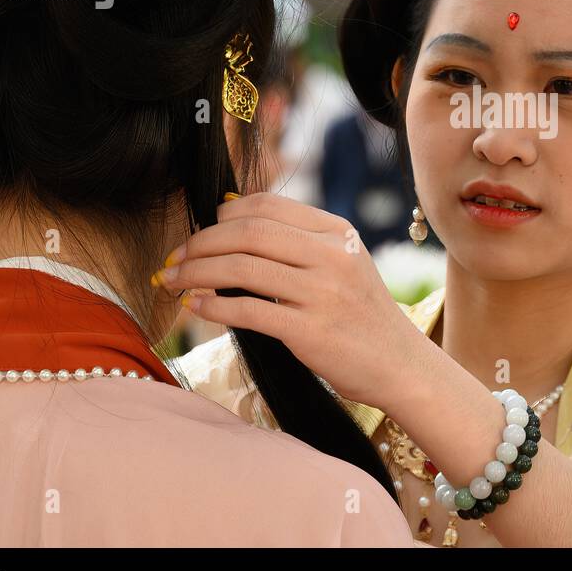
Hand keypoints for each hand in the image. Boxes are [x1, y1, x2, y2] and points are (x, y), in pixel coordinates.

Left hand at [157, 192, 428, 408]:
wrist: (399, 364)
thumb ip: (300, 242)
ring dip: (196, 273)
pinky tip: (196, 306)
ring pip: (241, 269)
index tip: (199, 233)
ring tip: (172, 282)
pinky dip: (213, 306)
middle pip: (248, 233)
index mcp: (337, 232)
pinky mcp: (310, 331)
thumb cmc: (361, 315)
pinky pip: (248, 310)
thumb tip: (231, 217)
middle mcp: (331, 256)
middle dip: (200, 243)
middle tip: (173, 259)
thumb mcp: (344, 264)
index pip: (267, 206)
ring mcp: (322, 293)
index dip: (223, 215)